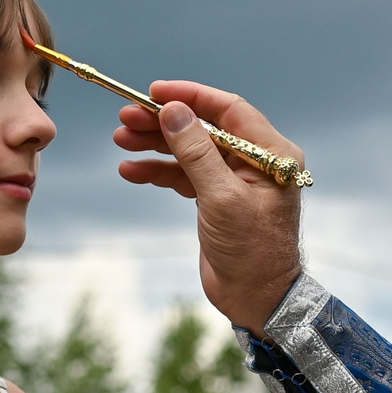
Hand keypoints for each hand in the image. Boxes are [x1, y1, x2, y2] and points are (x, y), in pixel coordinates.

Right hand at [113, 83, 303, 331]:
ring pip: (190, 151)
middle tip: (125, 118)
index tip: (154, 92)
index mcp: (270, 154)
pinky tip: (132, 170)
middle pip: (203, 128)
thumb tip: (173, 111)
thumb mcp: (221, 198)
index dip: (190, 97)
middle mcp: (255, 161)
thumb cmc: (252, 252)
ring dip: (156, 146)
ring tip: (121, 141)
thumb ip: (196, 152)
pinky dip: (159, 172)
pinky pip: (185, 176)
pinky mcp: (216, 200)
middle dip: (164, 122)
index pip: (228, 109)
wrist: (257, 300)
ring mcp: (234, 181)